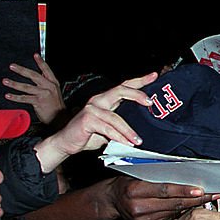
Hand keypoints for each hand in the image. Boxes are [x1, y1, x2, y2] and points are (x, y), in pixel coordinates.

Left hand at [3, 53, 65, 123]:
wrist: (60, 118)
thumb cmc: (55, 106)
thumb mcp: (54, 92)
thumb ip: (46, 83)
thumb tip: (39, 75)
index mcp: (53, 83)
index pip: (46, 70)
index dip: (41, 62)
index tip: (35, 55)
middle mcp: (49, 87)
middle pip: (34, 76)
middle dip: (21, 70)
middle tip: (12, 66)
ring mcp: (44, 94)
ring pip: (26, 87)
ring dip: (14, 84)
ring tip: (5, 81)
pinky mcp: (39, 102)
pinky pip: (25, 98)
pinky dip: (15, 97)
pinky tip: (8, 95)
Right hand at [33, 72, 157, 172]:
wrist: (66, 143)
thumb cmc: (87, 135)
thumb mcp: (109, 130)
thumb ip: (121, 127)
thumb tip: (140, 133)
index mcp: (105, 100)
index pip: (124, 87)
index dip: (139, 81)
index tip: (154, 76)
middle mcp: (98, 100)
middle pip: (121, 91)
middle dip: (137, 94)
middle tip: (150, 102)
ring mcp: (92, 108)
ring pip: (116, 117)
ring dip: (128, 131)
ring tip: (138, 140)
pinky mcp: (87, 119)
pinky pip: (107, 128)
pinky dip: (118, 137)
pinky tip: (126, 143)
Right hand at [106, 177, 214, 219]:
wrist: (112, 200)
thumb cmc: (128, 182)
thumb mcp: (138, 174)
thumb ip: (158, 175)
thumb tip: (186, 173)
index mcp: (135, 190)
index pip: (164, 190)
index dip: (183, 190)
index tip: (200, 190)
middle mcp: (138, 206)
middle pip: (173, 203)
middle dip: (196, 199)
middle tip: (214, 194)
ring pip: (174, 212)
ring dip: (192, 206)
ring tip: (208, 199)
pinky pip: (169, 218)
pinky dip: (181, 212)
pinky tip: (192, 207)